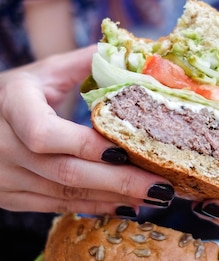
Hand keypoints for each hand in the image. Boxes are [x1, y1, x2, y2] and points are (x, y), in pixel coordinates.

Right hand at [0, 48, 174, 215]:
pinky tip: (125, 204)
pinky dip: (93, 206)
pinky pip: (57, 206)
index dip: (86, 145)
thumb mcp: (43, 73)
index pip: (45, 133)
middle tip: (162, 185)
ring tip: (154, 196)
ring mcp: (5, 176)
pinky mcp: (11, 196)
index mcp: (11, 105)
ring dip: (113, 197)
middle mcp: (4, 145)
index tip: (126, 151)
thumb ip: (84, 63)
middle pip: (66, 171)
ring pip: (65, 194)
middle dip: (119, 180)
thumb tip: (132, 53)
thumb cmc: (14, 94)